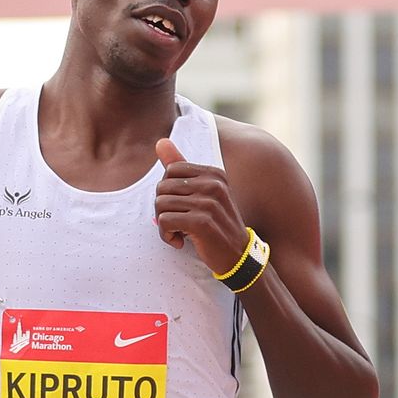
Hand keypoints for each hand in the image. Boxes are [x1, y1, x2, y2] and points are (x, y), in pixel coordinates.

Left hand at [154, 138, 249, 274]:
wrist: (237, 256)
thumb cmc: (216, 224)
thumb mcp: (202, 193)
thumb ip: (181, 167)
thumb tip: (160, 141)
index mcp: (214, 174)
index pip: (171, 171)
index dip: (168, 192)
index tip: (181, 208)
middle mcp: (213, 184)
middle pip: (162, 187)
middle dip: (163, 209)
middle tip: (177, 223)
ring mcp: (208, 203)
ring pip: (160, 205)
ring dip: (164, 225)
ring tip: (179, 233)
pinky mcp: (202, 222)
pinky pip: (164, 221)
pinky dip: (167, 235)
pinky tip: (180, 242)